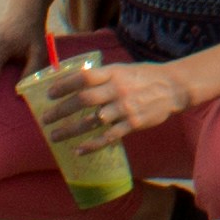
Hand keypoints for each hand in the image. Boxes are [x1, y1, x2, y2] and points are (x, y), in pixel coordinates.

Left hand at [34, 55, 189, 146]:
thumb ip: (104, 76)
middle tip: (45, 119)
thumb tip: (78, 81)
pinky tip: (79, 150)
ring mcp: (125, 108)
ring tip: (55, 136)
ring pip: (93, 121)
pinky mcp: (133, 124)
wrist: (174, 87)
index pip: (84, 78)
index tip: (49, 93)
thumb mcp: (124, 69)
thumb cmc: (146, 76)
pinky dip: (92, 145)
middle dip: (61, 110)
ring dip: (71, 130)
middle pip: (84, 100)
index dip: (65, 85)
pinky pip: (108, 137)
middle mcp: (118, 90)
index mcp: (114, 73)